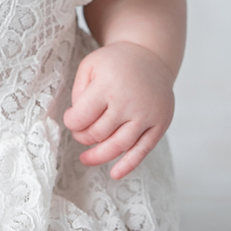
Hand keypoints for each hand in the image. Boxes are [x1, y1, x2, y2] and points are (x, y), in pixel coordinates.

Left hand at [62, 41, 174, 178]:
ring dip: (99, 156)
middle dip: (83, 137)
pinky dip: (128, 165)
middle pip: (98, 133)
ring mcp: (147, 114)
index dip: (71, 122)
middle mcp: (129, 101)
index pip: (81, 117)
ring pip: (118, 146)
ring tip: (85, 158)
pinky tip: (115, 174)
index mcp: (108, 85)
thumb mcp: (90, 65)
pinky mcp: (160, 124)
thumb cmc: (115, 62)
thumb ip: (78, 92)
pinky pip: (143, 150)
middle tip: (79, 133)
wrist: (150, 56)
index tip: (70, 119)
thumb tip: (75, 122)